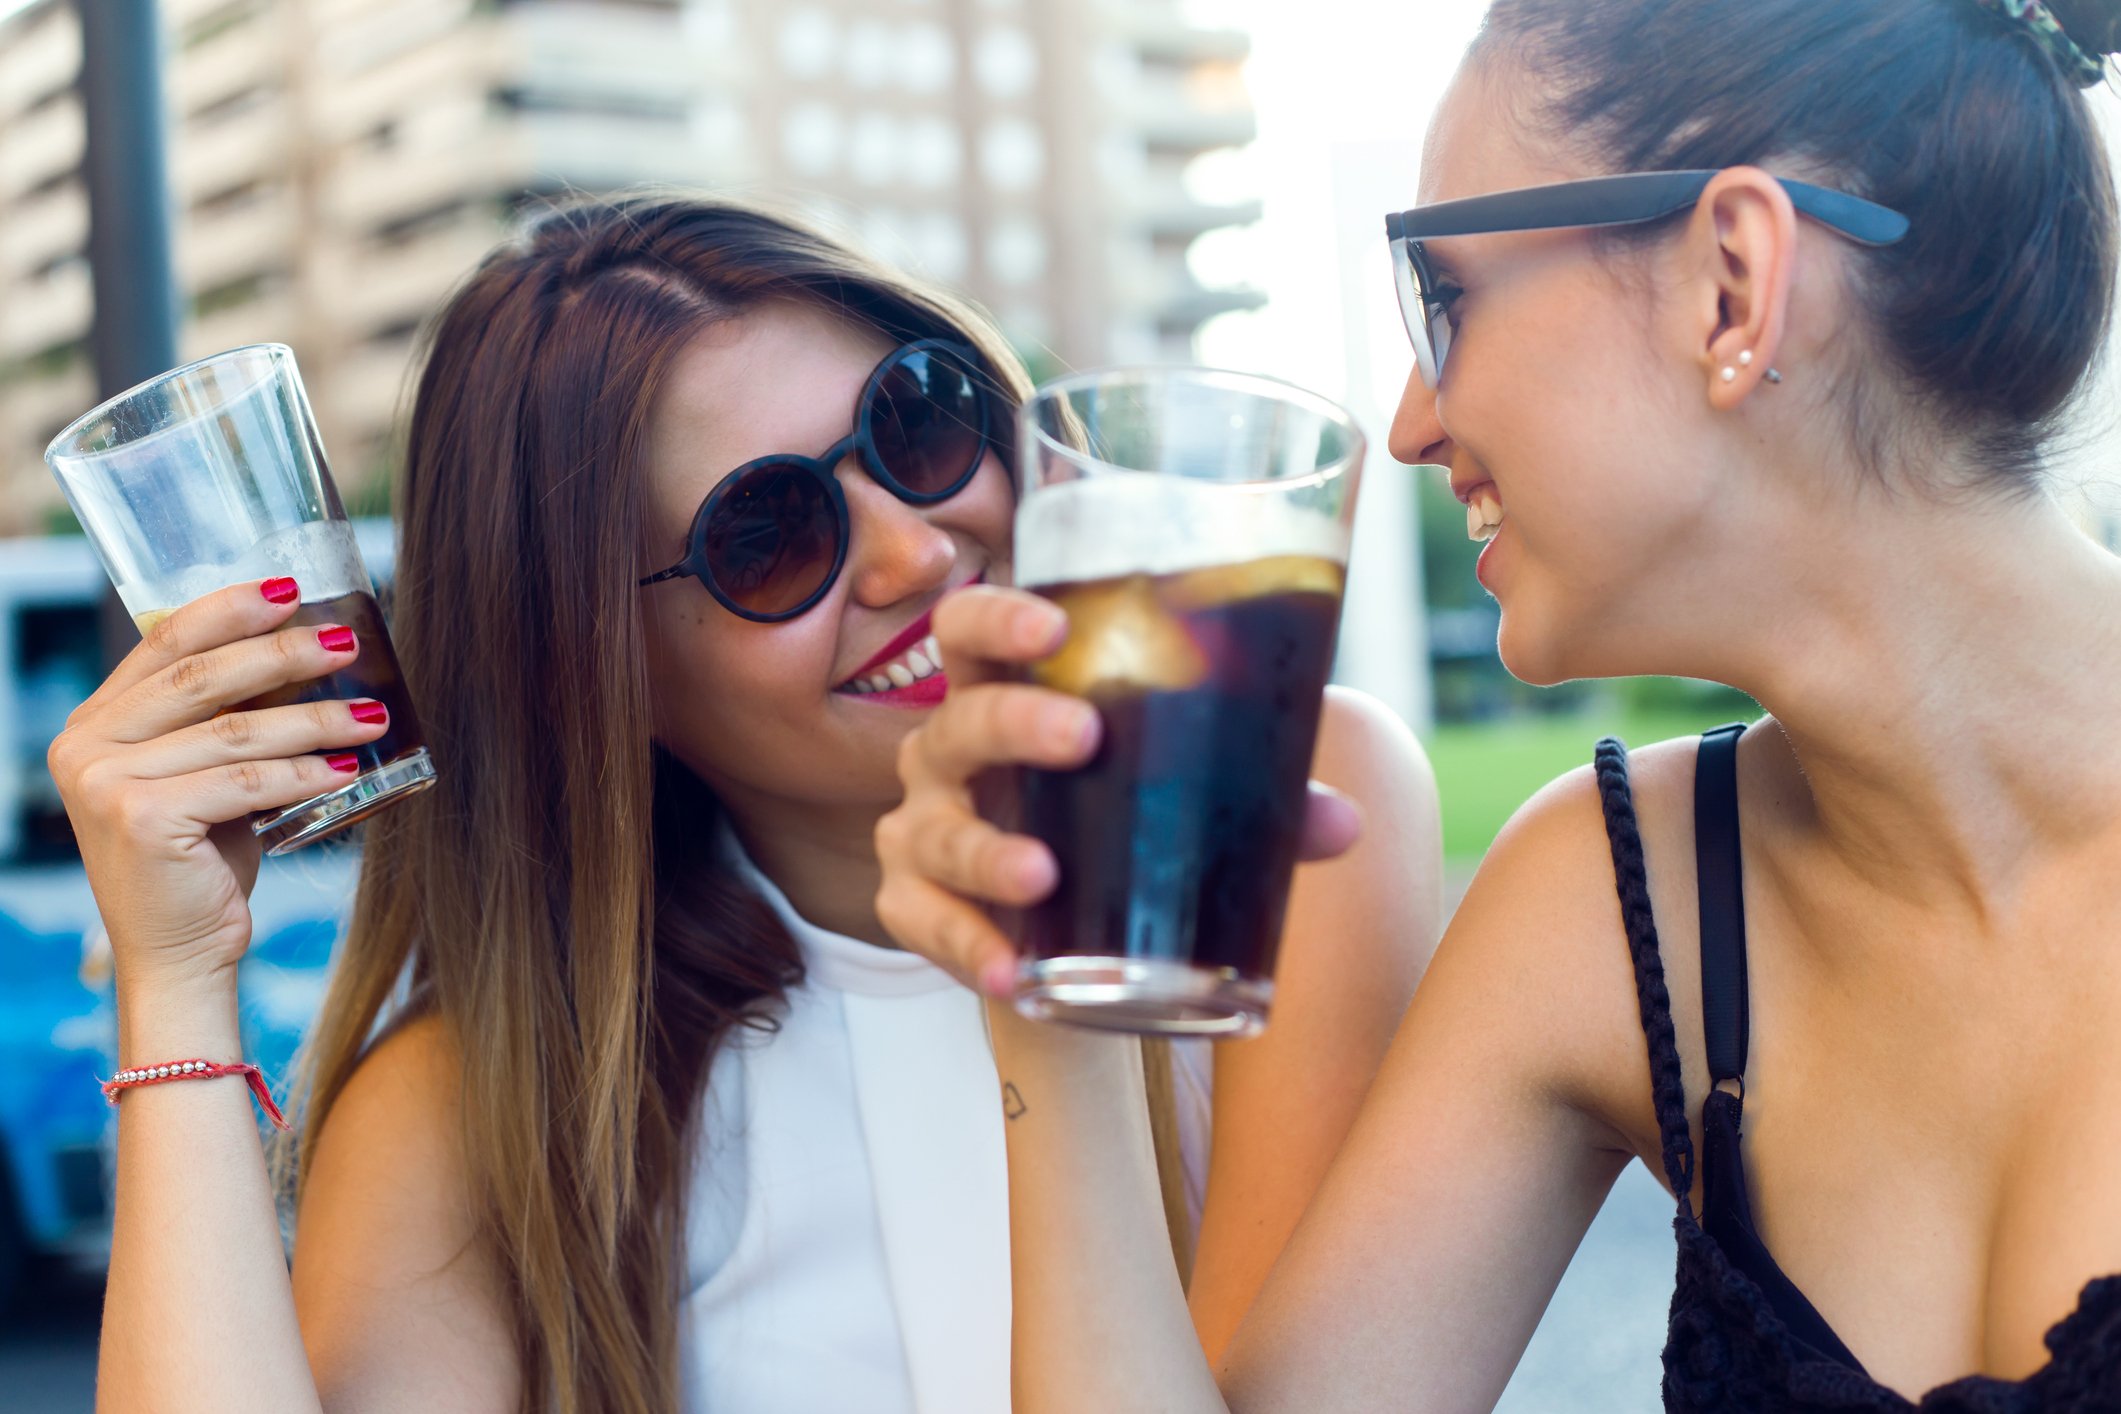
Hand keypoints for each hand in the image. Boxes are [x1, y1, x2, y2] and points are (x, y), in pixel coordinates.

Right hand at [46, 579, 389, 998]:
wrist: (178, 952)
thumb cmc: (202, 860)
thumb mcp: (207, 775)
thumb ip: (225, 719)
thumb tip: (304, 651)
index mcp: (95, 723)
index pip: (164, 643)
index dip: (229, 610)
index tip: (289, 590)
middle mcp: (85, 746)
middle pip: (201, 679)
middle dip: (282, 654)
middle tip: (347, 643)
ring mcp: (104, 783)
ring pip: (233, 733)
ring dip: (313, 719)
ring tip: (372, 715)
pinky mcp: (139, 819)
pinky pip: (243, 782)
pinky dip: (303, 773)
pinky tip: (348, 767)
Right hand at [875, 584, 1362, 995]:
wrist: (1051, 916)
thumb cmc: (1104, 814)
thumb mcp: (1169, 789)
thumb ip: (1251, 796)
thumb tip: (1344, 824)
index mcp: (1000, 695)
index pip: (971, 633)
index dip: (1000, 619)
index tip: (1055, 627)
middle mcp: (947, 755)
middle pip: (961, 723)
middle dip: (1016, 726)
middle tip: (1082, 737)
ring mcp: (921, 831)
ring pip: (937, 834)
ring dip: (987, 853)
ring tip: (1043, 874)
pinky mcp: (914, 907)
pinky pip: (928, 926)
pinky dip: (969, 948)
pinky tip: (1013, 970)